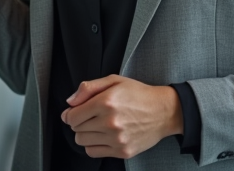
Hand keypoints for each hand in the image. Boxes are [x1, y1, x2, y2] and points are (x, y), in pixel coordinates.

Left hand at [61, 75, 182, 158]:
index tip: (73, 112)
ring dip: (85, 134)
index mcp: (106, 102)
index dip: (70, 114)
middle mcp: (110, 122)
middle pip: (76, 129)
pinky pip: (93, 152)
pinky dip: (93, 145)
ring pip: (83, 142)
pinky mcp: (122, 151)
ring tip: (97, 126)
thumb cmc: (139, 94)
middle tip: (90, 117)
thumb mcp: (114, 80)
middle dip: (79, 122)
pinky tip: (102, 136)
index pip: (72, 116)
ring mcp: (116, 139)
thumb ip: (88, 87)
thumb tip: (70, 102)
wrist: (164, 111)